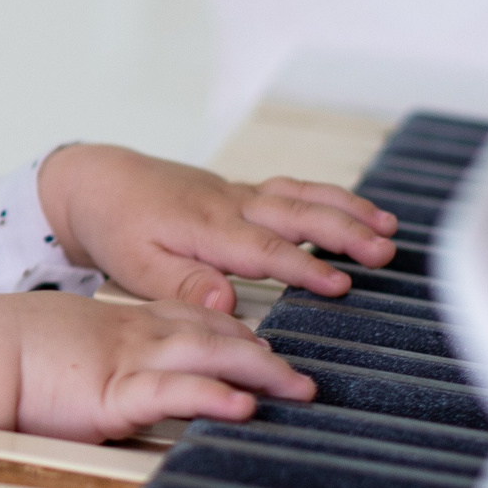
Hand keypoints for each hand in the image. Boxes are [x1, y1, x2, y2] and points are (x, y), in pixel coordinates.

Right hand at [0, 292, 315, 478]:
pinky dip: (213, 396)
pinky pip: (173, 392)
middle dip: (265, 353)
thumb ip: (90, 371)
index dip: (233, 330)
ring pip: (210, 356)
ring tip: (300, 390)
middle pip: (216, 334)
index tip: (264, 343)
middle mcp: (132, 336)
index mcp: (119, 325)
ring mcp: (126, 361)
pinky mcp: (111, 394)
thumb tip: (100, 392)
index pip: (192, 319)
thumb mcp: (59, 355)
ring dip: (262, 372)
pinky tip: (244, 405)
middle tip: (303, 375)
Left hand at [36, 143, 397, 311]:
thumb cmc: (116, 228)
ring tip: (388, 227)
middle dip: (345, 232)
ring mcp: (239, 195)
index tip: (341, 285)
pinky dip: (328, 197)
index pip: (265, 251)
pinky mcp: (241, 192)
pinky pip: (293, 190)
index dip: (305, 268)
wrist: (99, 183)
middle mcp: (231, 206)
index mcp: (206, 228)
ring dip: (347, 210)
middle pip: (297, 216)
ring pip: (302, 197)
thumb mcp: (136, 266)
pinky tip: (356, 209)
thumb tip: (225, 305)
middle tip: (384, 251)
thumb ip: (182, 285)